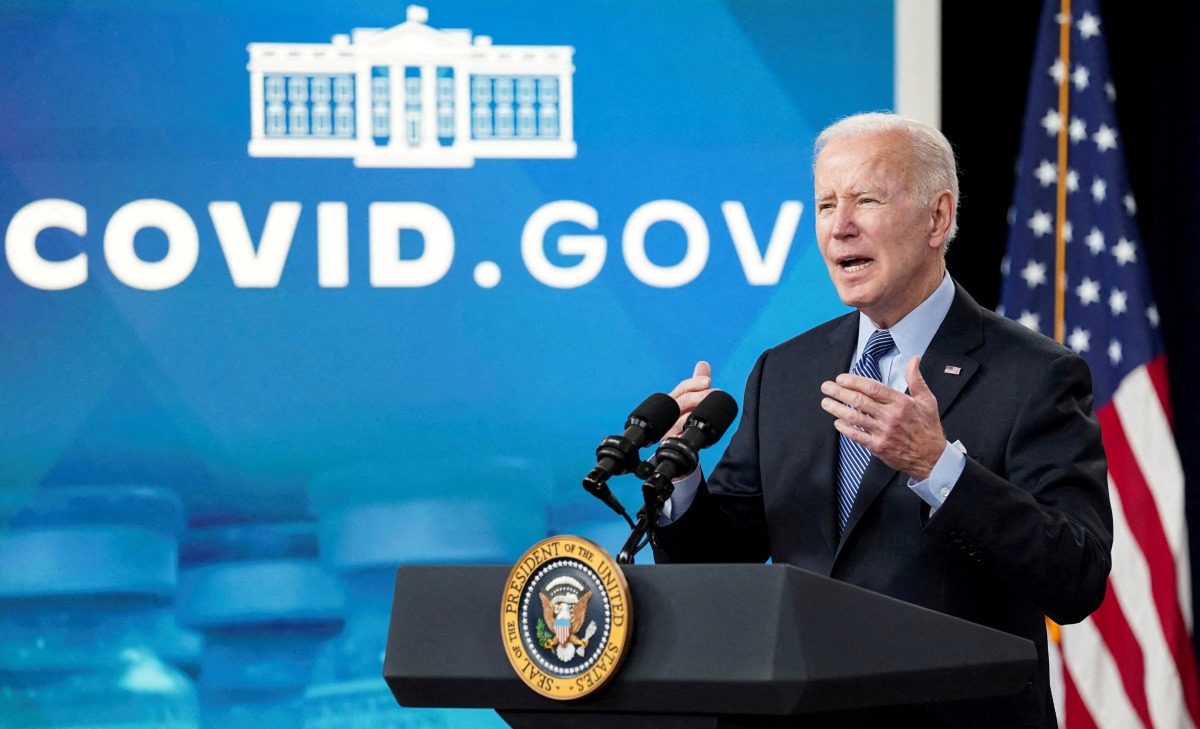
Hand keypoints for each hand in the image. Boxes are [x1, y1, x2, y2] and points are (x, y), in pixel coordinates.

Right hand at [665, 361, 712, 438]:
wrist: (671, 441)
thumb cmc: (681, 416)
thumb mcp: (691, 399)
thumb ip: (697, 382)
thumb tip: (703, 363)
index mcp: (674, 399)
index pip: (683, 388)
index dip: (695, 383)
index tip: (708, 381)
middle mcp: (670, 411)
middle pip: (683, 400)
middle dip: (699, 396)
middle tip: (716, 393)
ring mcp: (669, 426)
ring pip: (681, 418)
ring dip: (695, 413)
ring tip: (710, 410)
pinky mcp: (671, 440)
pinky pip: (678, 437)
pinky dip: (686, 433)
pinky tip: (696, 429)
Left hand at [819, 355, 944, 479]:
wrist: (931, 457)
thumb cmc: (927, 427)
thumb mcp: (927, 400)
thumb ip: (916, 379)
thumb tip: (914, 359)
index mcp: (901, 402)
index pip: (872, 388)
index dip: (854, 382)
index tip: (841, 378)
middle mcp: (890, 416)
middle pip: (859, 400)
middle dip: (839, 392)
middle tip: (826, 387)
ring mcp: (883, 432)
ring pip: (855, 417)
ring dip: (837, 409)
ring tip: (825, 402)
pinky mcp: (878, 447)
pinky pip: (857, 436)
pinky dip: (845, 428)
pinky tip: (837, 422)